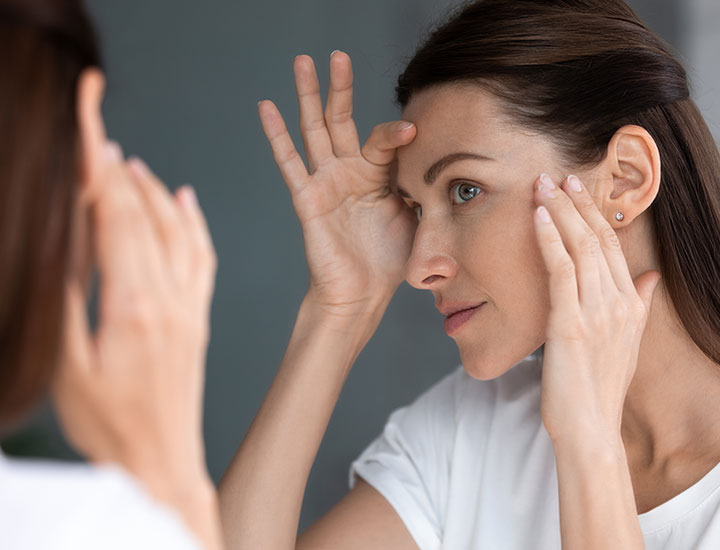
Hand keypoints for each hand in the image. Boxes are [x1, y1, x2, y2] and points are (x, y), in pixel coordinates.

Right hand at [53, 141, 216, 489]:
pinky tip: (186, 202)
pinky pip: (203, 258)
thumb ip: (67, 303)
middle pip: (145, 217)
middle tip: (101, 136)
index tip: (90, 133)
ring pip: (178, 232)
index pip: (115, 220)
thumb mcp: (69, 368)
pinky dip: (194, 224)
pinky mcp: (198, 318)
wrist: (161, 462)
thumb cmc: (110, 426)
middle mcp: (169, 298)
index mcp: (133, 306)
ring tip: (132, 164)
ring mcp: (189, 307)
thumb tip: (65, 247)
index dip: (100, 171)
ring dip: (155, 192)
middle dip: (119, 171)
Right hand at [259, 52, 416, 317]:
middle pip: (341, 120)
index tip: (415, 131)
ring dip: (307, 96)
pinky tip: (267, 107)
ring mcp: (326, 182)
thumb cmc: (389, 260)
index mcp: (378, 175)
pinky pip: (290, 163)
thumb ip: (423, 186)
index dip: (397, 133)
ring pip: (314, 130)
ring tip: (302, 62)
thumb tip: (444, 163)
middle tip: (337, 55)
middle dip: (339, 87)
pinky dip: (277, 135)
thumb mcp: (417, 217)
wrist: (362, 293)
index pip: (384, 140)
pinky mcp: (308, 198)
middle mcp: (349, 172)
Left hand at [532, 174, 660, 443]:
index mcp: (630, 304)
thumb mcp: (627, 342)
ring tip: (542, 185)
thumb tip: (651, 276)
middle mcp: (617, 302)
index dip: (593, 214)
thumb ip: (639, 305)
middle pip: (597, 239)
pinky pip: (560, 271)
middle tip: (556, 176)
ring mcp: (595, 311)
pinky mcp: (570, 323)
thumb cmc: (599, 386)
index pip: (612, 246)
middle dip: (575, 204)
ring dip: (559, 212)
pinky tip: (538, 217)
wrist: (590, 427)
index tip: (576, 190)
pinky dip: (549, 239)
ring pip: (579, 248)